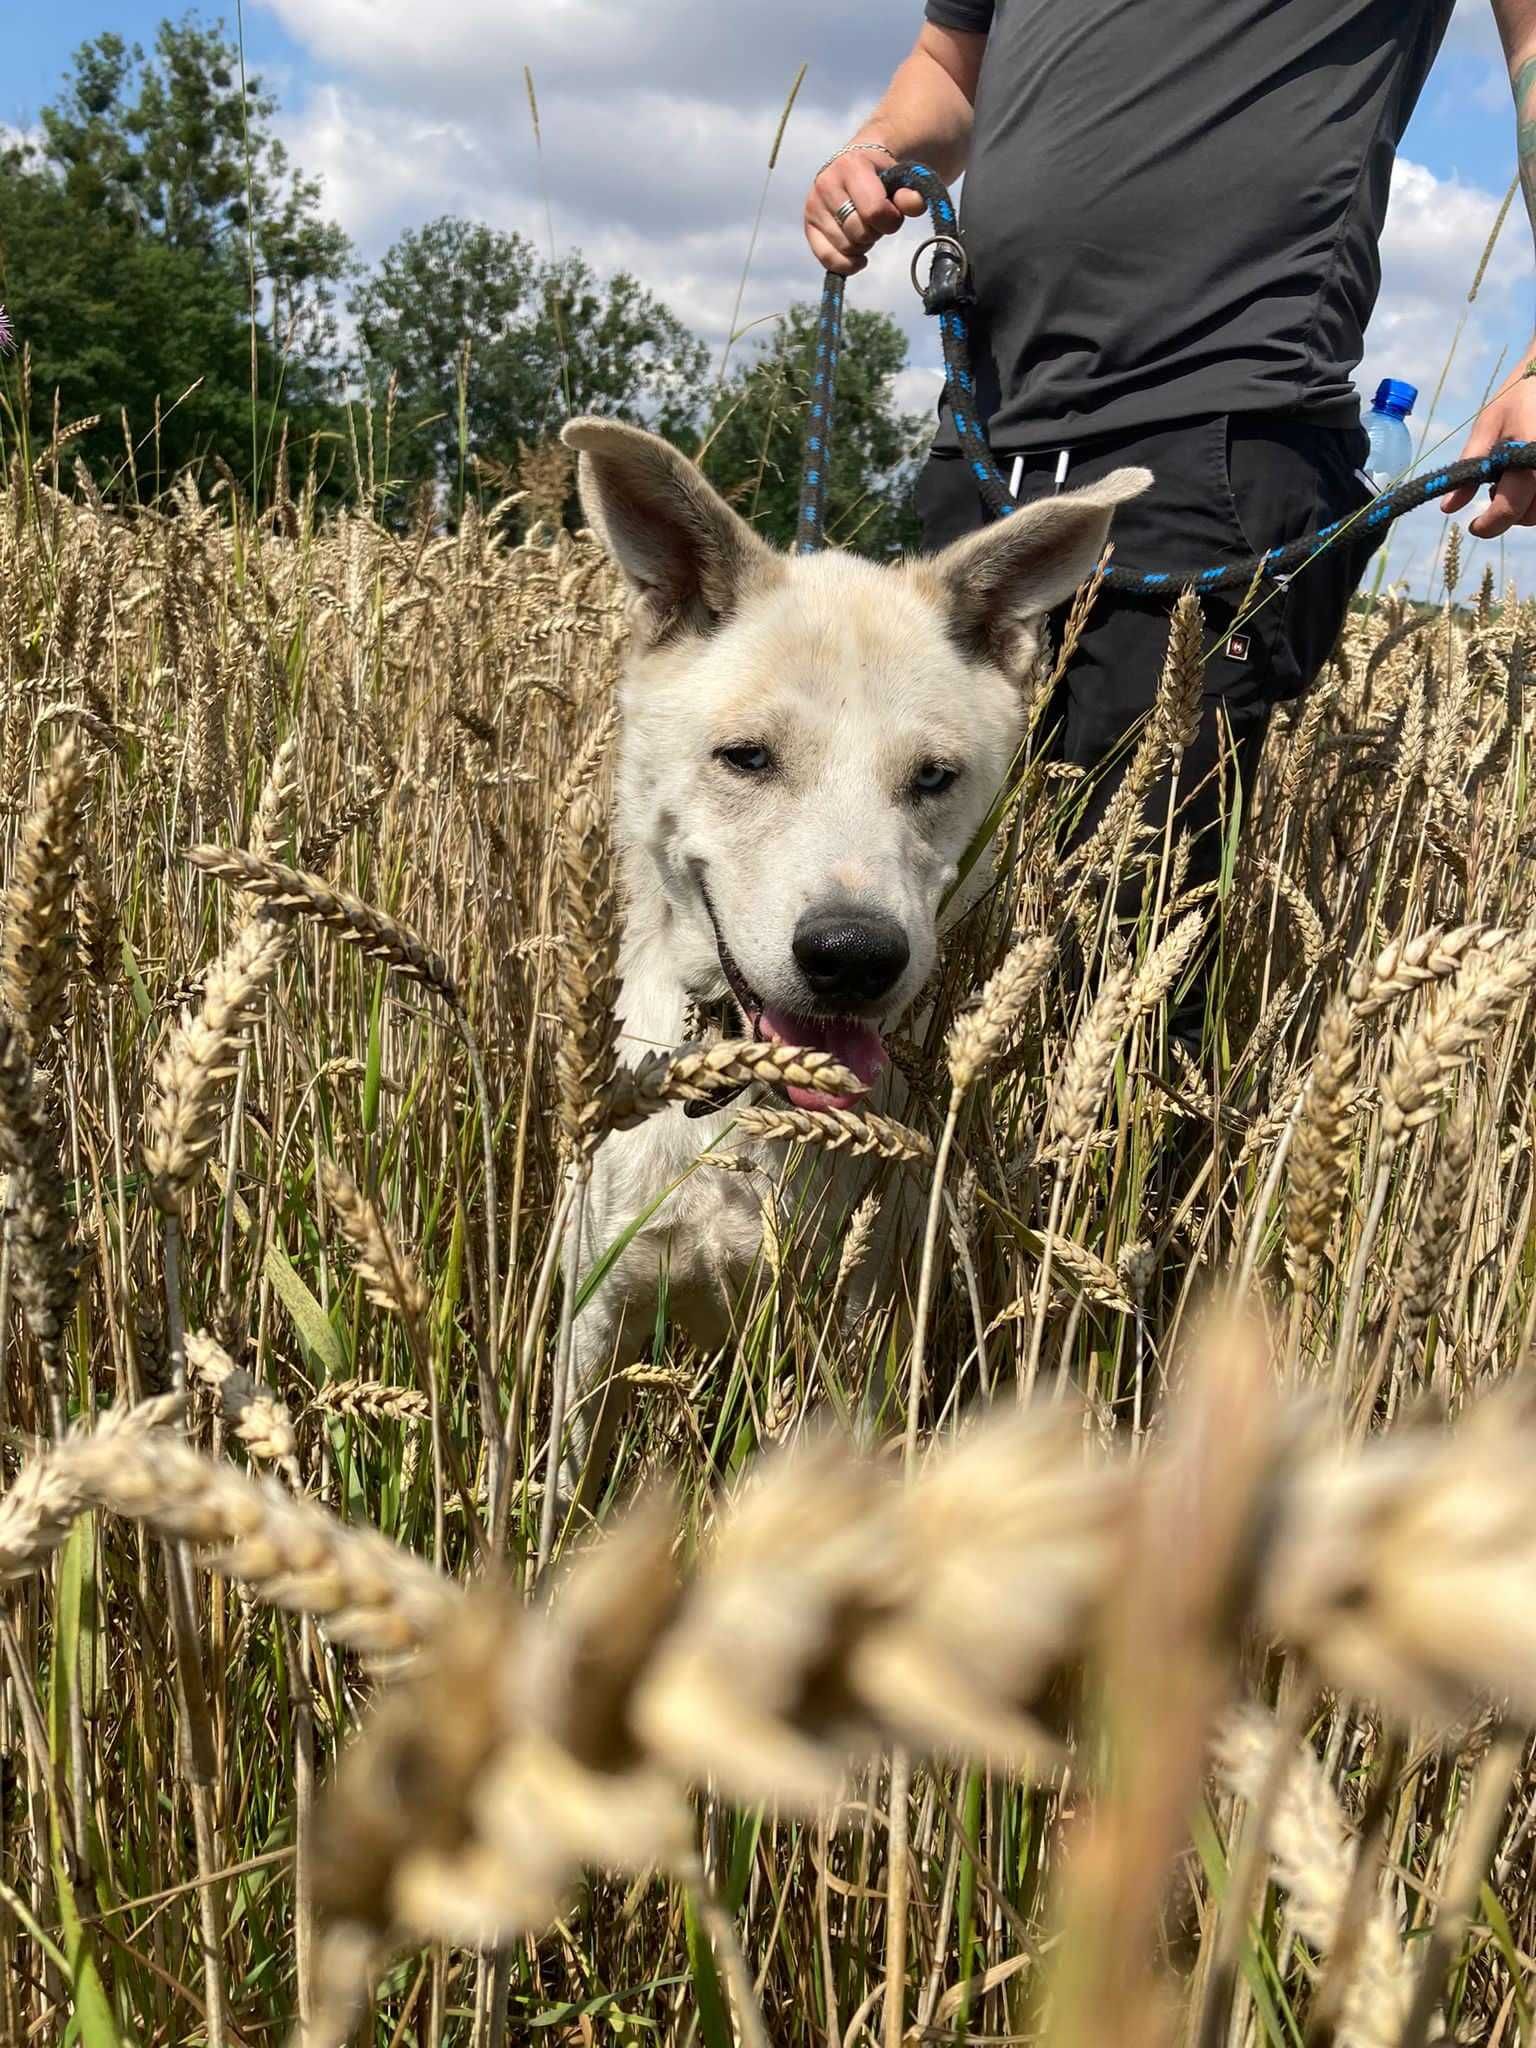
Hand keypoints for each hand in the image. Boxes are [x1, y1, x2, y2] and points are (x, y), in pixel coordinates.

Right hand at [804, 146, 926, 275]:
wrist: (854, 168)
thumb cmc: (880, 177)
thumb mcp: (900, 180)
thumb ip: (911, 194)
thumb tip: (914, 205)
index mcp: (851, 166)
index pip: (874, 211)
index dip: (890, 220)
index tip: (893, 214)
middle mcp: (826, 183)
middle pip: (859, 232)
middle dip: (875, 233)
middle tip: (876, 222)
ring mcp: (813, 206)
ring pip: (846, 248)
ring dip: (861, 246)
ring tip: (863, 227)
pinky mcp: (808, 227)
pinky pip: (828, 259)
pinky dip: (846, 264)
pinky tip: (857, 257)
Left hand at [1441, 352, 1535, 537]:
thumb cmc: (1517, 395)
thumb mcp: (1488, 427)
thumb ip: (1469, 469)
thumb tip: (1447, 508)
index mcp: (1529, 457)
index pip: (1510, 508)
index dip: (1489, 525)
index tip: (1474, 526)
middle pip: (1531, 516)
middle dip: (1509, 515)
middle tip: (1492, 495)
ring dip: (1525, 508)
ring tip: (1509, 484)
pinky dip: (1535, 496)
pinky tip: (1525, 479)